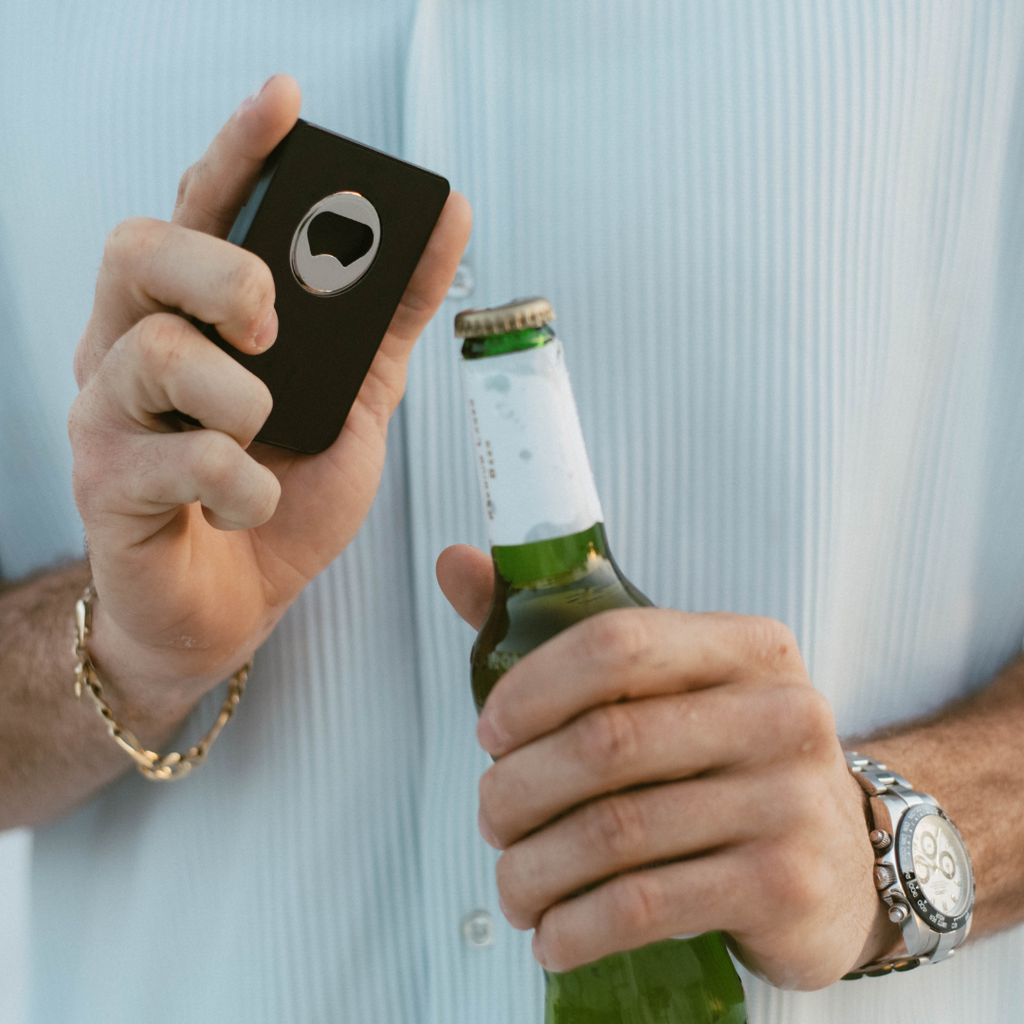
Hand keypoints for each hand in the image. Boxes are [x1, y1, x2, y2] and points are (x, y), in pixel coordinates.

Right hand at [68, 75, 471, 720]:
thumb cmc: (283, 497)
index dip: (239, 152)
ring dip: (236, 392)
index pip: (204, 210)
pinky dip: (237, 480)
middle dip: (221, 270)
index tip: (287, 103)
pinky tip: (253, 501)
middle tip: (270, 318)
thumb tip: (450, 224)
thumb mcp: (357, 401)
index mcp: (196, 318)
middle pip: (143, 251)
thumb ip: (391, 320)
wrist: (237, 605)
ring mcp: (109, 417)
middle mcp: (133, 350)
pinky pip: (170, 459)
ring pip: (149, 350)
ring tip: (268, 430)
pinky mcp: (107, 488)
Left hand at [437, 544, 898, 989]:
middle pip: (607, 743)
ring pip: (616, 832)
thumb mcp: (666, 686)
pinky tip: (553, 935)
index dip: (533, 687)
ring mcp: (791, 801)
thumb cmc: (725, 760)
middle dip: (520, 789)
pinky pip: (648, 906)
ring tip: (512, 884)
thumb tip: (455, 561)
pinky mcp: (786, 885)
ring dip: (535, 868)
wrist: (843, 860)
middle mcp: (781, 713)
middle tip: (492, 819)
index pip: (616, 643)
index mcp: (746, 647)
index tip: (489, 732)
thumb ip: (559, 627)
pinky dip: (578, 926)